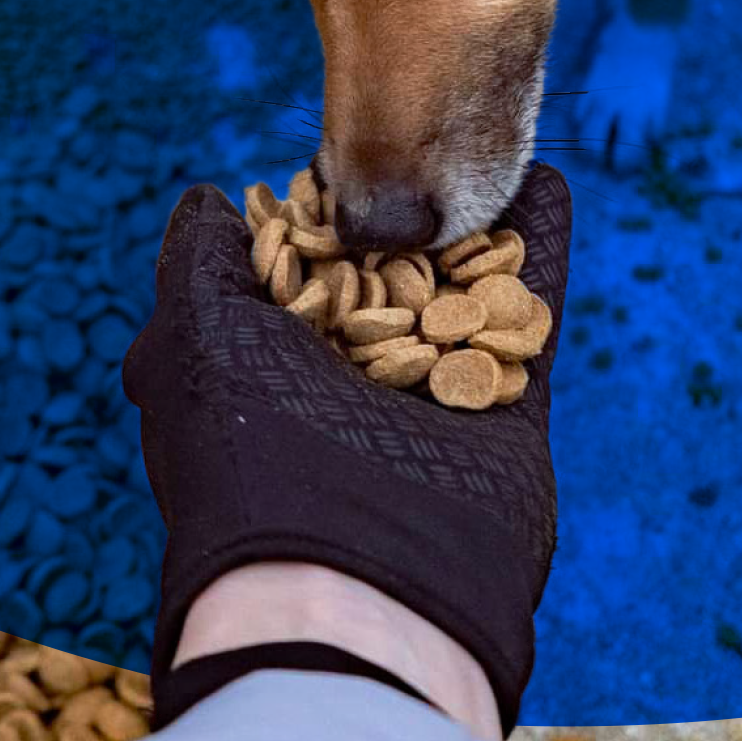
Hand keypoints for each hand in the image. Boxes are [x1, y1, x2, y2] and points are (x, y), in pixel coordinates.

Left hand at [123, 163, 571, 734]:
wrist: (351, 595)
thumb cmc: (250, 458)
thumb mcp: (191, 339)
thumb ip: (199, 263)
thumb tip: (213, 204)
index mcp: (263, 375)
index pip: (293, 274)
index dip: (315, 217)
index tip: (338, 156)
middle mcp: (345, 390)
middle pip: (384, 278)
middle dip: (403, 219)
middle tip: (425, 144)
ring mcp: (428, 404)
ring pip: (457, 289)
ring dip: (477, 223)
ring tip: (490, 152)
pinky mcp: (503, 419)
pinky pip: (526, 320)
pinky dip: (540, 253)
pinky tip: (549, 188)